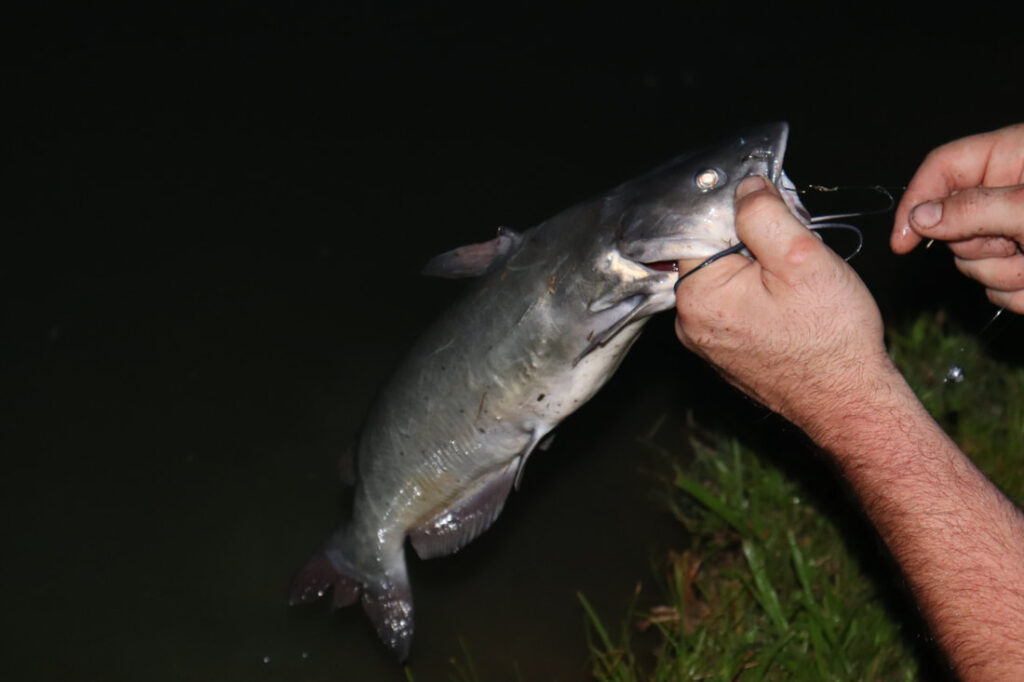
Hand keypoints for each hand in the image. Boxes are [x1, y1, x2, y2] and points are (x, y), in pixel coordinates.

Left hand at [674, 175, 894, 430]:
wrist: (848, 401)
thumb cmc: (829, 338)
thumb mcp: (801, 258)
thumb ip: (763, 215)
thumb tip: (744, 187)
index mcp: (698, 296)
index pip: (699, 228)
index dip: (736, 210)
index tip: (769, 208)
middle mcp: (690, 321)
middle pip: (712, 252)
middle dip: (750, 239)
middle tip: (794, 247)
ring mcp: (707, 340)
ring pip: (727, 278)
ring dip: (758, 267)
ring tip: (797, 280)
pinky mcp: (726, 351)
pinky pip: (736, 305)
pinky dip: (760, 294)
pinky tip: (791, 304)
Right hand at [891, 123, 1023, 312]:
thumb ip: (973, 209)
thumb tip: (919, 217)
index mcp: (1014, 156)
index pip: (944, 166)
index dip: (917, 201)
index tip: (903, 241)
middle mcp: (1010, 192)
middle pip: (952, 221)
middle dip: (977, 247)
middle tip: (1015, 246)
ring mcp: (1017, 231)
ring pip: (974, 262)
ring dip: (1004, 274)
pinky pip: (998, 287)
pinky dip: (1020, 292)